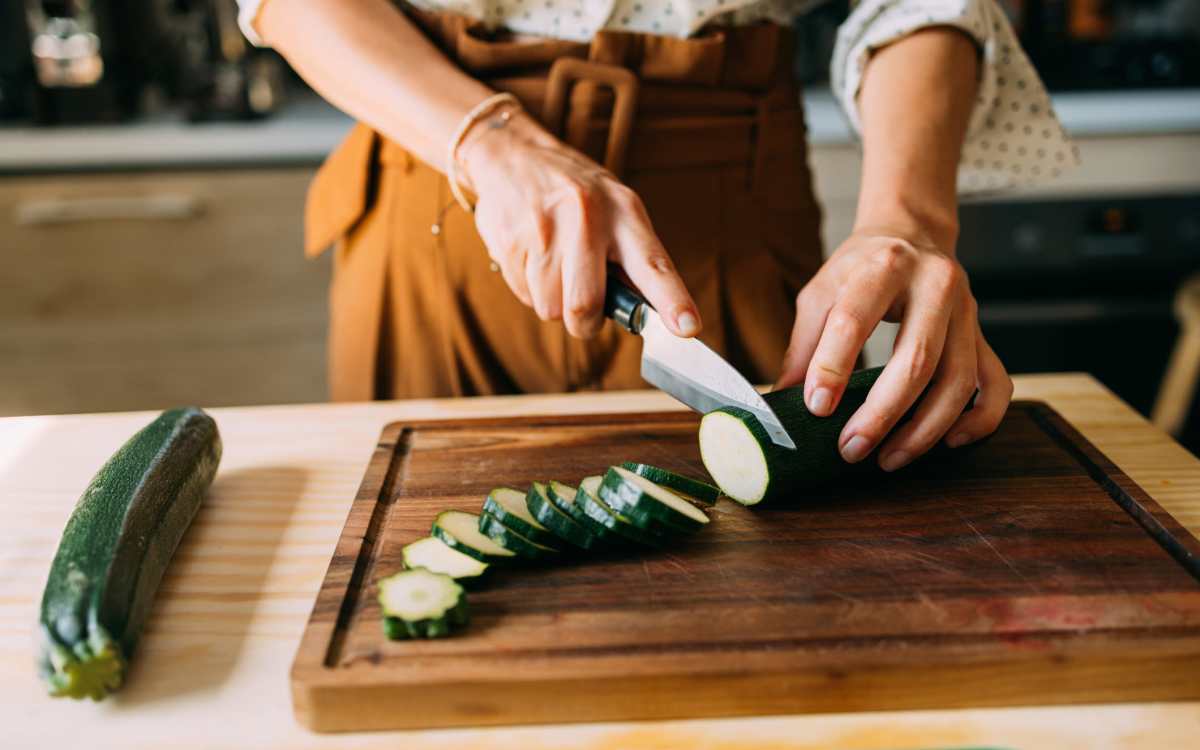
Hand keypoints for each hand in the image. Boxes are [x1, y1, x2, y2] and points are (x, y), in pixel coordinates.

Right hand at [457, 106, 699, 338]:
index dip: (672, 300)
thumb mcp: (615, 208)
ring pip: (551, 308)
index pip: (654, 264)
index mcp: (624, 211)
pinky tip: (533, 257)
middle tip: (585, 312)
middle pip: (586, 305)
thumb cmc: (576, 193)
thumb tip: (645, 314)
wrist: (514, 155)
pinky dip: (530, 288)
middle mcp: (586, 218)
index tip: (688, 328)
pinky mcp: (511, 242)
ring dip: (554, 302)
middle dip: (585, 323)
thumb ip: (632, 258)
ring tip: (555, 266)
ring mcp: (544, 230)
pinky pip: (524, 295)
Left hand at [775, 227, 1011, 470]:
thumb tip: (781, 401)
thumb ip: (803, 345)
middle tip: (851, 449)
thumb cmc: (862, 269)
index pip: (855, 319)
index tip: (815, 407)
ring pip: (957, 380)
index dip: (832, 366)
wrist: (912, 234)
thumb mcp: (822, 292)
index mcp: (884, 267)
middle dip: (882, 413)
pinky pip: (995, 384)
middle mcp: (934, 286)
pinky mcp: (982, 334)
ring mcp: (966, 312)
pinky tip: (950, 441)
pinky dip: (979, 419)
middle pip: (916, 359)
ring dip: (923, 429)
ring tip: (888, 458)